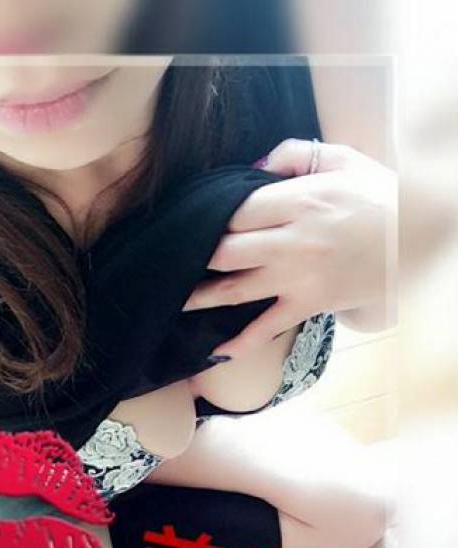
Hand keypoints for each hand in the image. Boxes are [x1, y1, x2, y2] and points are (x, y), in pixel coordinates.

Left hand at [184, 139, 396, 356]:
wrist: (418, 238)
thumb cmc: (378, 196)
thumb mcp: (342, 160)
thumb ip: (293, 156)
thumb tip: (254, 167)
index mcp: (298, 201)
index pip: (235, 211)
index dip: (208, 218)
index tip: (188, 223)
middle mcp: (292, 241)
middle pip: (226, 251)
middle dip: (195, 257)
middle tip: (171, 261)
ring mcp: (298, 277)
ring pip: (236, 290)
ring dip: (200, 297)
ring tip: (173, 300)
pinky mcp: (309, 304)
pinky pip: (269, 327)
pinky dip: (241, 342)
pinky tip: (217, 350)